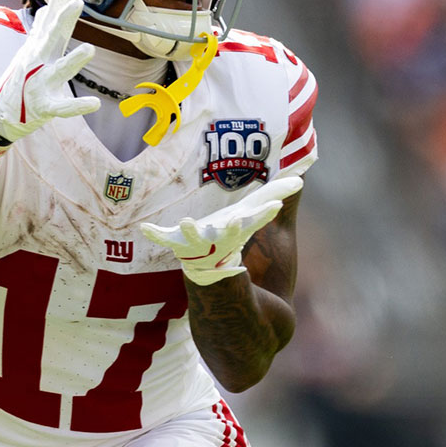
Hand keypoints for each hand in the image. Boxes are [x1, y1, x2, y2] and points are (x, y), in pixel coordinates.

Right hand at [0, 0, 99, 157]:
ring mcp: (40, 84)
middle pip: (53, 38)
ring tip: (90, 50)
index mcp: (39, 50)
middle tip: (77, 2)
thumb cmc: (19, 81)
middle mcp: (39, 63)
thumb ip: (39, 32)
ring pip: (60, 71)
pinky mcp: (45, 107)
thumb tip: (46, 10)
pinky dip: (77, 106)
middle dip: (64, 20)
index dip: (59, 0)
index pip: (50, 20)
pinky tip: (94, 103)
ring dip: (74, 61)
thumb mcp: (28, 54)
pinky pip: (63, 107)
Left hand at [141, 177, 303, 285]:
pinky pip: (163, 238)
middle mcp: (218, 238)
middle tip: (234, 221)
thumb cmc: (231, 233)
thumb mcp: (251, 216)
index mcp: (236, 231)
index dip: (263, 215)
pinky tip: (145, 227)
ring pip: (191, 237)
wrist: (208, 266)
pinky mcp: (175, 242)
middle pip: (224, 234)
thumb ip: (272, 197)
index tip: (274, 205)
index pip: (253, 222)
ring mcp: (195, 242)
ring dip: (189, 230)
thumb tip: (300, 180)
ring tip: (187, 220)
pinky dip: (155, 234)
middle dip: (228, 229)